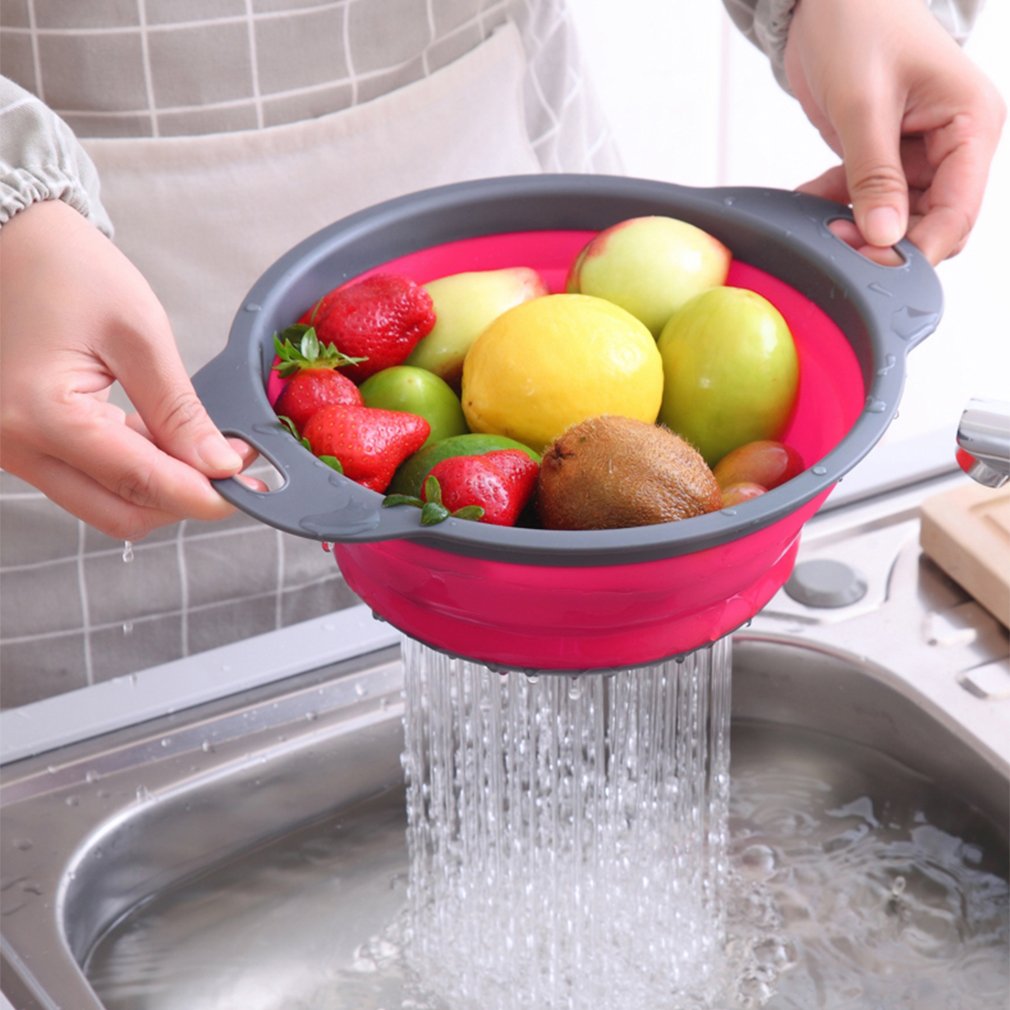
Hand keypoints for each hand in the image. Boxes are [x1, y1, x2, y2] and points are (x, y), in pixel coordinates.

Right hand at [0, 200, 256, 539]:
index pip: (140, 483)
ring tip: (196, 443)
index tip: (248, 489)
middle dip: (182, 499)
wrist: (10, 243)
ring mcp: (13, 450)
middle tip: (227, 467)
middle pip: (120, 514)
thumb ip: (180, 410)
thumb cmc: (67, 272)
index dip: (203, 495)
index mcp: (41, 414)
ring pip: (105, 505)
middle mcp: (15, 444)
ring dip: (159, 486)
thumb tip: (220, 465)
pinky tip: (159, 437)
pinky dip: (131, 471)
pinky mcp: (23, 445)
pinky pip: (87, 481)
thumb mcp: (139, 335)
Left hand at [784, 0, 1004, 263]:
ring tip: (816, 225)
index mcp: (971, 124)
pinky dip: (837, 207)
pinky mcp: (887, 157)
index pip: (959, 212)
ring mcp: (921, 153)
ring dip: (857, 228)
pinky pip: (868, 200)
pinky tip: (806, 202)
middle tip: (835, 246)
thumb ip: (874, 174)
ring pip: (897, 219)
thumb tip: (883, 236)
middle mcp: (955, 144)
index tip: (873, 267)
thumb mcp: (863, 104)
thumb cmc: (858, 24)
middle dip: (885, 243)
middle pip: (931, 224)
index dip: (918, 248)